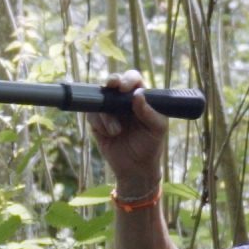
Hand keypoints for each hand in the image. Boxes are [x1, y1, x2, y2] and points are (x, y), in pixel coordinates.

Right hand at [84, 69, 168, 198]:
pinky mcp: (97, 123)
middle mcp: (123, 101)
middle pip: (113, 82)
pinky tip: (109, 134)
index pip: (133, 80)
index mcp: (140, 98)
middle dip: (111, 82)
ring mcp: (109, 111)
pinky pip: (91, 115)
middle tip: (111, 87)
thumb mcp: (157, 129)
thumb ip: (149, 111)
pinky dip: (99, 123)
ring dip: (107, 115)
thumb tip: (137, 94)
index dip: (128, 79)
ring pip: (100, 100)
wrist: (135, 168)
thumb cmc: (150, 146)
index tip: (125, 88)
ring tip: (116, 131)